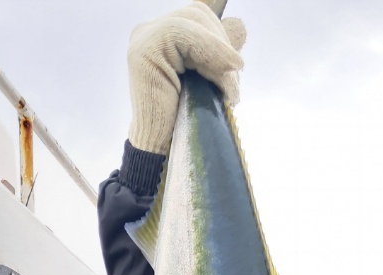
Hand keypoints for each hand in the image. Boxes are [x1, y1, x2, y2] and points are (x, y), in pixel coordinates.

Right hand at [127, 2, 245, 153]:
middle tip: (233, 86)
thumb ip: (219, 53)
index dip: (222, 40)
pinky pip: (181, 32)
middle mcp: (149, 32)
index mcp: (164, 39)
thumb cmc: (188, 122)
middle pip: (197, 15)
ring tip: (228, 88)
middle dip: (222, 46)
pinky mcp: (142, 50)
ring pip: (192, 21)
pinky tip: (225, 70)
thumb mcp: (210, 78)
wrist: (165, 151)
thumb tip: (239, 26)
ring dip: (219, 53)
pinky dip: (209, 49)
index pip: (200, 20)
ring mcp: (143, 38)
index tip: (237, 70)